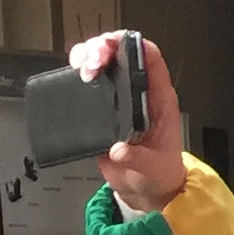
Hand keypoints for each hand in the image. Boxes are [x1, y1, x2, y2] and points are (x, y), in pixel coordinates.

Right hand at [73, 32, 186, 213]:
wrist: (146, 189)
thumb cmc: (158, 173)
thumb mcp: (153, 167)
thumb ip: (138, 158)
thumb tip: (119, 150)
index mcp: (160, 100)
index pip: (152, 60)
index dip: (134, 45)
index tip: (114, 45)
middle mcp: (140, 94)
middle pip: (122, 54)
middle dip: (104, 48)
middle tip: (92, 62)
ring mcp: (120, 98)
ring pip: (104, 63)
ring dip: (89, 56)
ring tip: (82, 68)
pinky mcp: (103, 108)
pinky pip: (90, 82)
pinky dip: (78, 73)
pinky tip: (73, 75)